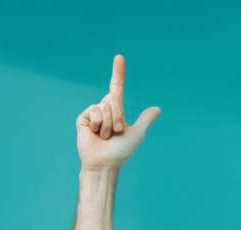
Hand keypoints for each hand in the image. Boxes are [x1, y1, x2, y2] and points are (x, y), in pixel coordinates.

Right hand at [75, 54, 160, 170]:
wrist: (105, 163)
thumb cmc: (121, 151)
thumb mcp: (137, 133)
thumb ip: (145, 119)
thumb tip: (157, 109)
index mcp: (116, 111)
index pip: (117, 87)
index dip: (118, 72)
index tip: (119, 56)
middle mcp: (104, 109)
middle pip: (114, 99)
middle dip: (118, 117)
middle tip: (116, 132)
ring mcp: (93, 114)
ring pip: (104, 106)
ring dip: (108, 124)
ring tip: (105, 136)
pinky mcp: (83, 118)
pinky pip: (94, 111)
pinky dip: (98, 124)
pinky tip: (95, 134)